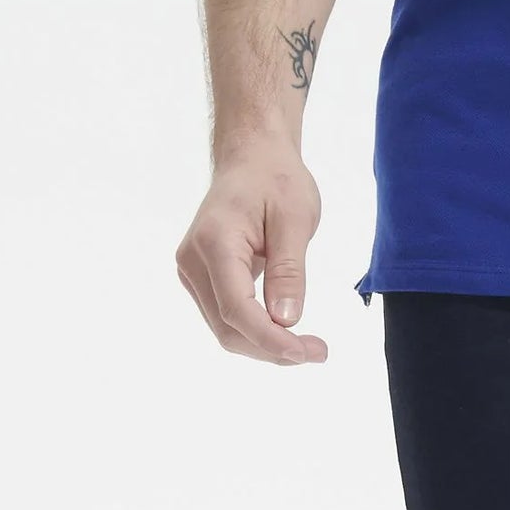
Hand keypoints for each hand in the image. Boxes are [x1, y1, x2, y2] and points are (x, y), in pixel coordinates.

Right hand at [175, 134, 327, 366]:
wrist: (252, 156)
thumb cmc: (276, 179)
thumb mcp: (295, 218)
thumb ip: (288, 270)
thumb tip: (286, 320)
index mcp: (214, 242)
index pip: (236, 308)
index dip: (270, 339)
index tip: (306, 352)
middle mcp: (193, 261)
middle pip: (228, 326)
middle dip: (271, 348)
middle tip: (317, 352)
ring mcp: (192, 270)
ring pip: (224, 327)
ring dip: (263, 344)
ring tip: (306, 347)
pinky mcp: (201, 276)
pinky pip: (225, 314)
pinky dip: (254, 329)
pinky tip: (284, 331)